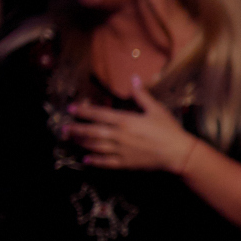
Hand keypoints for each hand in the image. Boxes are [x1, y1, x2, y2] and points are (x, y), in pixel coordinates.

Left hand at [66, 76, 198, 171]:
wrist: (177, 152)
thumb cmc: (168, 130)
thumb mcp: (156, 109)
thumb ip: (141, 95)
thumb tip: (133, 78)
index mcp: (125, 120)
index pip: (99, 114)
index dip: (84, 111)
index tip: (71, 108)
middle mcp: (119, 135)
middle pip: (92, 132)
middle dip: (76, 129)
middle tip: (63, 128)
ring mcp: (120, 150)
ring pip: (95, 146)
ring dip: (82, 143)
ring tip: (71, 140)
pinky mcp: (125, 163)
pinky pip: (106, 162)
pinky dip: (94, 161)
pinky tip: (85, 160)